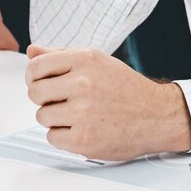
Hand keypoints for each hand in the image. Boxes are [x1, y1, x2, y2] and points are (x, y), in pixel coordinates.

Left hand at [24, 46, 190, 160]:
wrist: (157, 115)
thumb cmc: (127, 89)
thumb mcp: (98, 61)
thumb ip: (62, 55)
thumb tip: (33, 51)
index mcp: (85, 60)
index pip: (36, 67)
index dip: (34, 77)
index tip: (41, 82)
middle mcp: (83, 83)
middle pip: (35, 92)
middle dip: (45, 98)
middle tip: (63, 101)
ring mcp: (83, 113)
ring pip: (42, 116)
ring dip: (55, 118)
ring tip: (78, 115)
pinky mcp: (84, 139)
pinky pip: (52, 137)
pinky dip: (63, 136)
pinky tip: (82, 128)